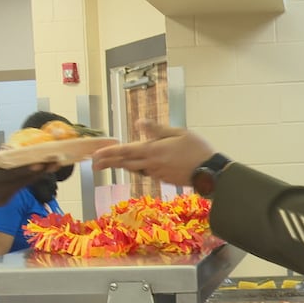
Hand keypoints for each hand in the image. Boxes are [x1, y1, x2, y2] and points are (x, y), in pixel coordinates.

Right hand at [0, 143, 55, 216]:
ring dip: (38, 174)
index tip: (41, 163)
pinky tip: (39, 169)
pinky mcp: (5, 200)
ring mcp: (3, 198)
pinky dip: (29, 178)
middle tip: (57, 160)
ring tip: (53, 164)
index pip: (10, 176)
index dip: (26, 170)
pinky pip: (19, 187)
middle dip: (41, 171)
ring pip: (24, 184)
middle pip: (23, 181)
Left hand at [92, 120, 214, 185]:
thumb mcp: (178, 132)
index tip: (95, 155)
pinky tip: (135, 165)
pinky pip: (147, 172)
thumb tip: (139, 123)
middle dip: (109, 162)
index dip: (109, 153)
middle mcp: (151, 164)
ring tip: (109, 164)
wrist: (209, 172)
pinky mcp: (164, 179)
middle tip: (94, 163)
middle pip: (125, 163)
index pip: (126, 151)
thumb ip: (156, 129)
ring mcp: (157, 173)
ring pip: (135, 169)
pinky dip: (138, 168)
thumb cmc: (196, 148)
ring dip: (122, 165)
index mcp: (153, 151)